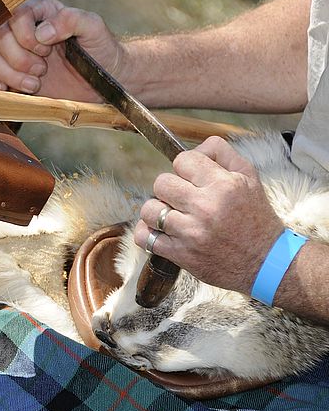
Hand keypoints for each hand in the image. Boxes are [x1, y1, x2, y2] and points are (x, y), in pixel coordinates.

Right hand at [0, 0, 127, 99]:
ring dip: (10, 74)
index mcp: (40, 13)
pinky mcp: (9, 79)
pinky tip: (9, 90)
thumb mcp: (95, 28)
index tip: (47, 49)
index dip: (25, 35)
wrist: (103, 83)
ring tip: (35, 85)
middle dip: (19, 58)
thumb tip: (43, 32)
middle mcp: (22, 32)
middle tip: (43, 69)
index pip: (14, 14)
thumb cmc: (101, 51)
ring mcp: (13, 56)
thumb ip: (72, 19)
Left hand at [133, 136, 285, 293]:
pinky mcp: (180, 254)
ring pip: (149, 209)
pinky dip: (147, 234)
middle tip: (183, 199)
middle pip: (161, 183)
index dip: (185, 168)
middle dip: (169, 189)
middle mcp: (206, 207)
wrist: (266, 262)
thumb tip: (195, 148)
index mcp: (223, 185)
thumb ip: (221, 154)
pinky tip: (161, 232)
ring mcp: (190, 232)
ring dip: (157, 211)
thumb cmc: (255, 218)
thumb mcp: (249, 178)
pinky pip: (144, 237)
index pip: (182, 160)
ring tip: (173, 216)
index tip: (193, 179)